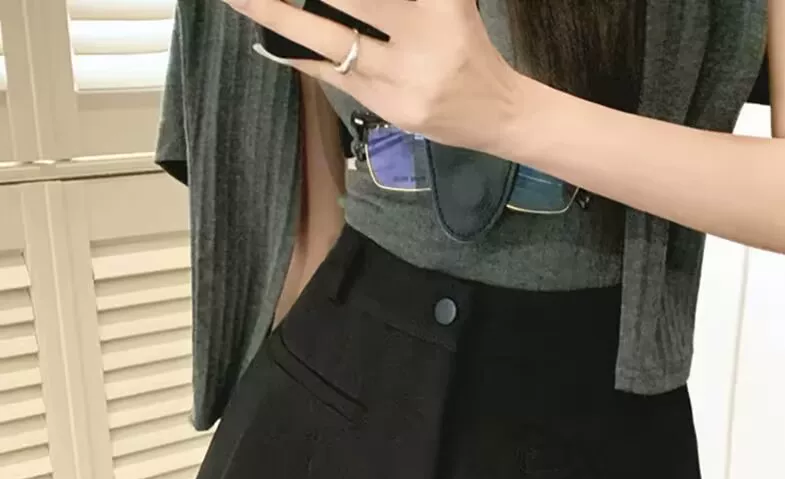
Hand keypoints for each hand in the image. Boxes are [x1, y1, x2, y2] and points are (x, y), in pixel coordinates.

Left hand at [221, 0, 522, 152]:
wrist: (495, 114)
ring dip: (282, 21)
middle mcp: (421, 42)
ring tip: (241, 0)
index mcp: (440, 8)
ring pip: (331, 44)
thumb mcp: (449, 2)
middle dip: (292, 1)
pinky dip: (302, 55)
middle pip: (350, 7)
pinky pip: (335, 76)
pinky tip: (272, 40)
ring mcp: (402, 82)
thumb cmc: (466, 46)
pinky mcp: (388, 110)